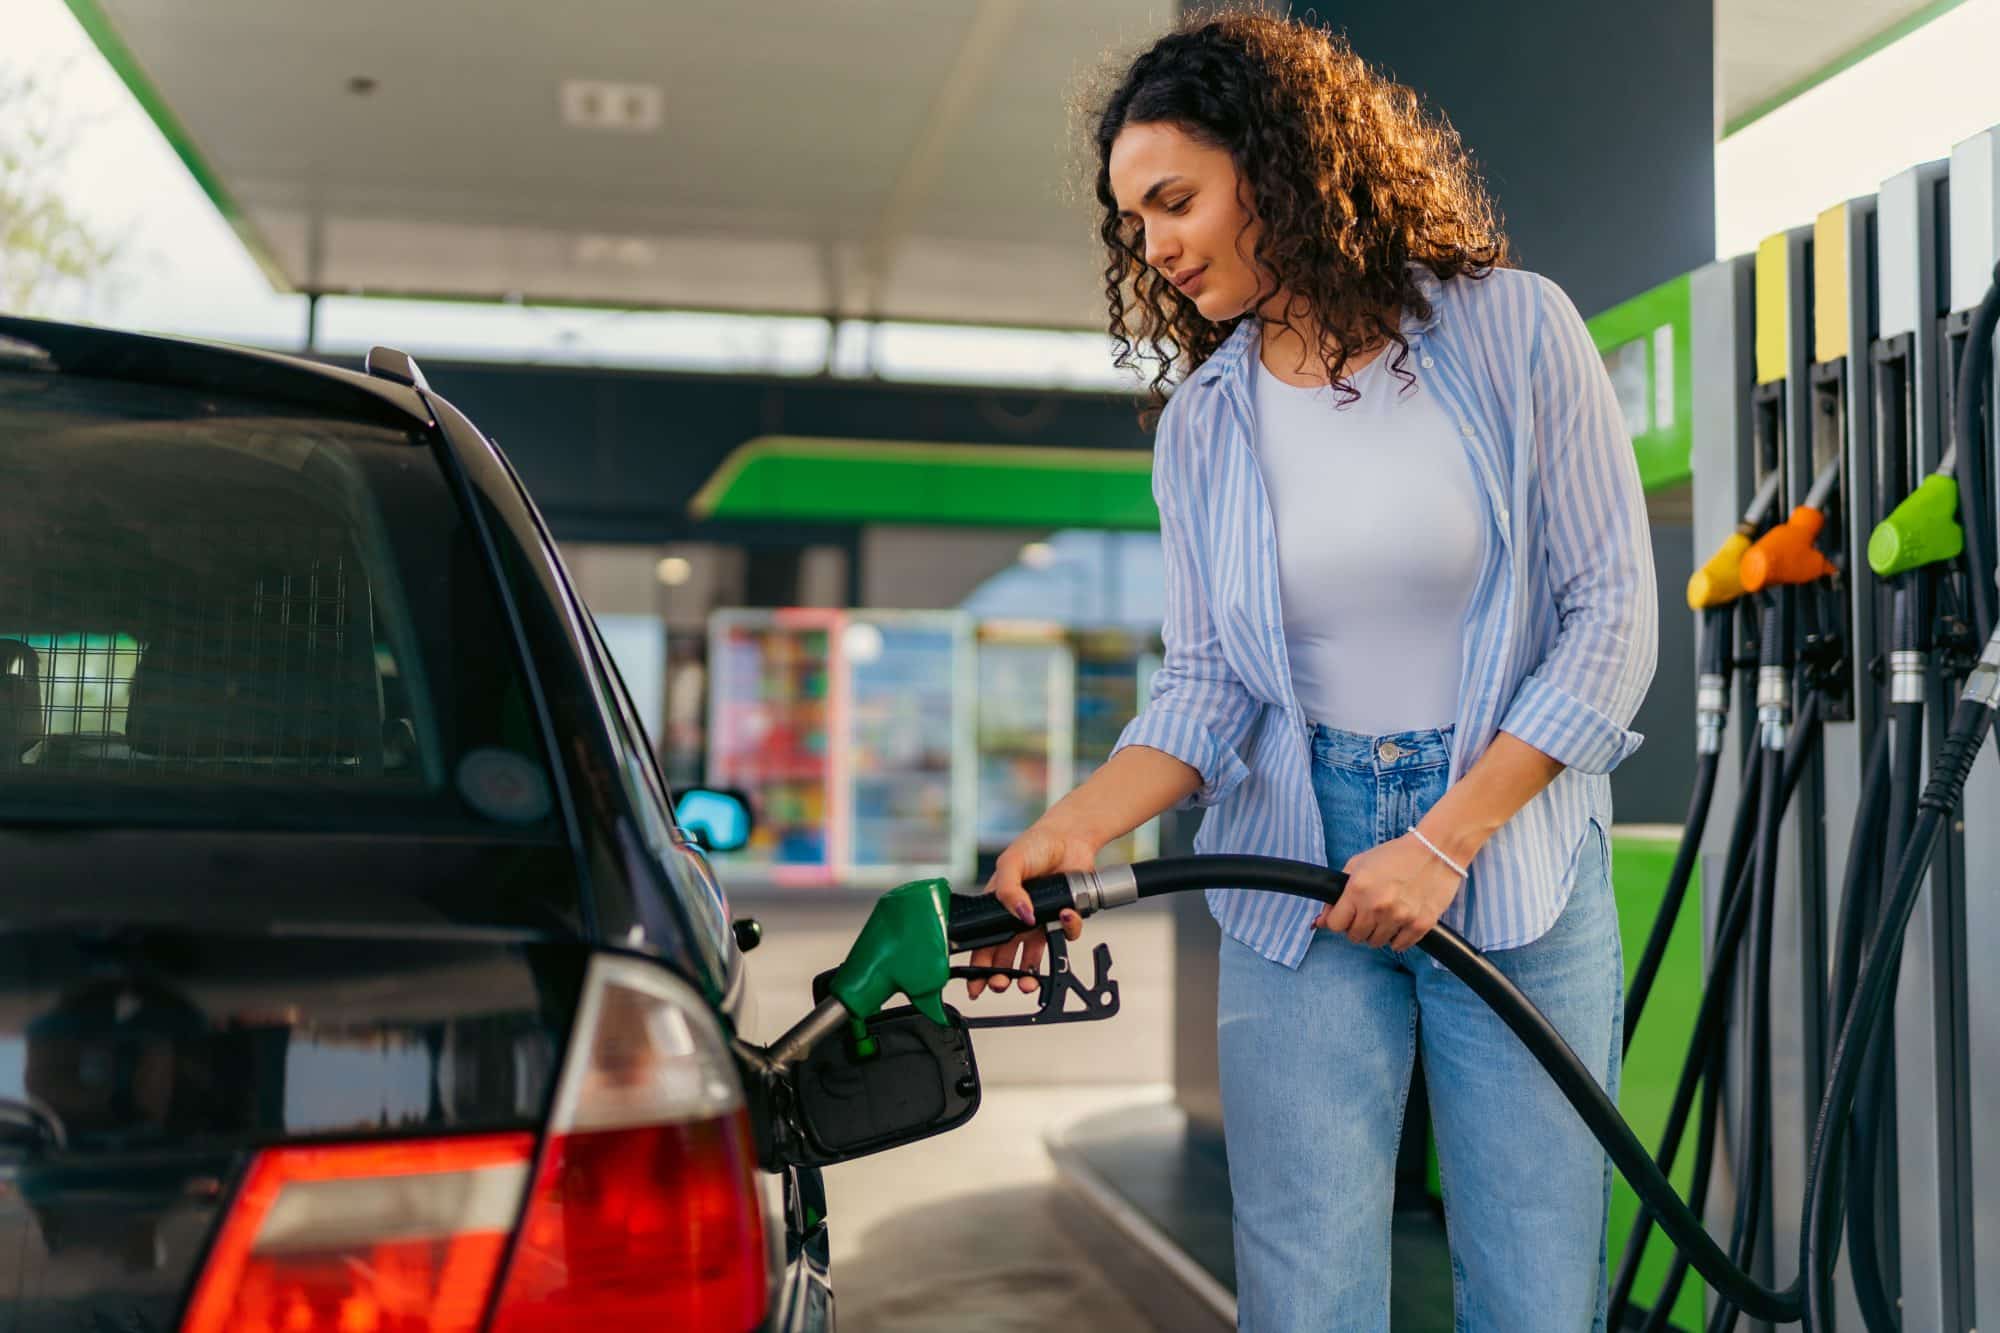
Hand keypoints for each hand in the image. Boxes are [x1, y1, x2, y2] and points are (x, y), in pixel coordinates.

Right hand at [964, 823, 1094, 999]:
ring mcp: (1040, 920)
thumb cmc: (1035, 844)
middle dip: (1001, 976)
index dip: (978, 964)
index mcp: (997, 906)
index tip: (976, 984)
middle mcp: (1017, 918)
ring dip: (1029, 972)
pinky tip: (1065, 917)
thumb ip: (1008, 890)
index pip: (982, 941)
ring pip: (1032, 956)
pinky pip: (1065, 934)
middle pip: (1004, 956)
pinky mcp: (1062, 917)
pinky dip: (1067, 930)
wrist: (1070, 837)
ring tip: (1028, 981)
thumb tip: (1020, 916)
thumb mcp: (1011, 863)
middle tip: (1001, 984)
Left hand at [1317, 832, 1464, 951]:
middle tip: (1369, 912)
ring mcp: (1399, 917)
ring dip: (1377, 932)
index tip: (1346, 915)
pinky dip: (1397, 937)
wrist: (1436, 850)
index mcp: (1357, 889)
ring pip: (1376, 943)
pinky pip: (1399, 946)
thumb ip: (1337, 892)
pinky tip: (1401, 920)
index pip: (1335, 925)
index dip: (1338, 921)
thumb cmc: (1396, 855)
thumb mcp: (1358, 864)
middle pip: (1355, 937)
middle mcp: (1376, 906)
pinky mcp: (1420, 924)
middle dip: (1358, 927)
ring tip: (1387, 913)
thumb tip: (1320, 921)